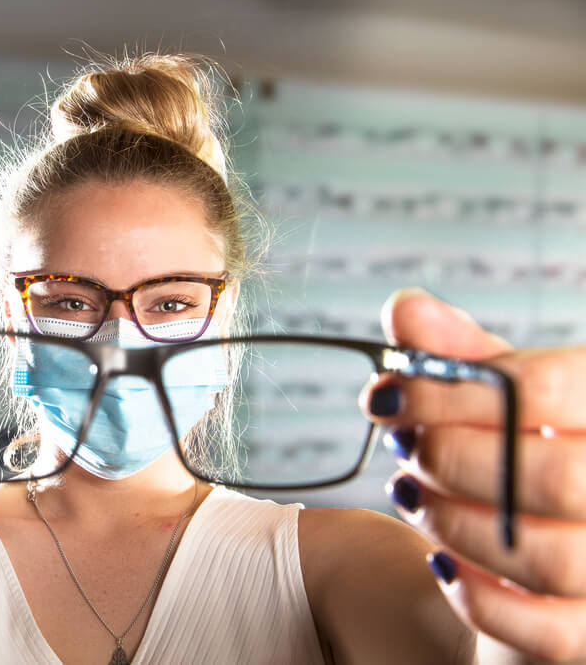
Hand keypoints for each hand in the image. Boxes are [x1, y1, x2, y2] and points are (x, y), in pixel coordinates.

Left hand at [362, 288, 585, 662]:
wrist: (548, 549)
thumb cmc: (528, 458)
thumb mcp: (505, 398)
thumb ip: (461, 355)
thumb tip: (406, 310)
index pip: (546, 389)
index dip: (451, 390)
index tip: (387, 394)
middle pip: (554, 476)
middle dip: (452, 458)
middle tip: (404, 447)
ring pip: (547, 557)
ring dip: (453, 521)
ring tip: (412, 493)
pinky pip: (541, 631)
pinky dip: (474, 592)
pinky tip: (441, 559)